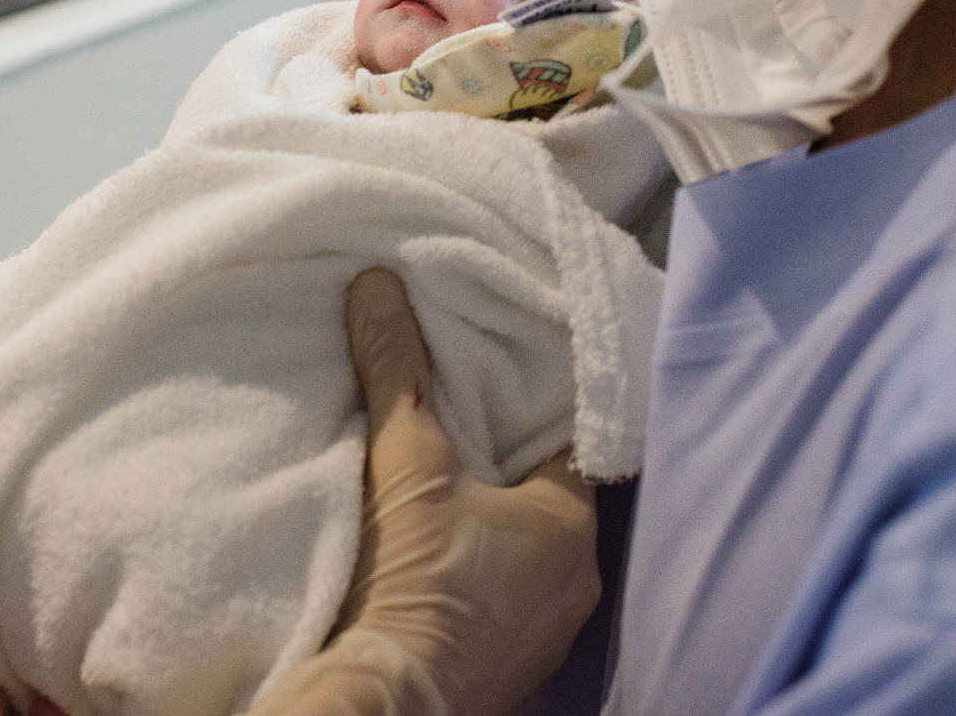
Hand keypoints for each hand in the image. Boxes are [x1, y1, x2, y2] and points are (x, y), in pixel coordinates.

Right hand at [246, 269, 600, 715]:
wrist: (385, 703)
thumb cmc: (413, 584)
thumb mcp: (405, 462)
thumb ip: (397, 369)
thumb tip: (379, 282)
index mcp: (572, 527)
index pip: (570, 443)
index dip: (533, 409)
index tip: (499, 382)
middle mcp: (577, 583)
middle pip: (545, 500)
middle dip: (504, 469)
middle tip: (459, 431)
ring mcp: (546, 636)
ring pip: (526, 556)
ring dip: (491, 530)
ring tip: (442, 494)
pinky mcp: (509, 672)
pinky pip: (505, 605)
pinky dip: (478, 581)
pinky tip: (437, 565)